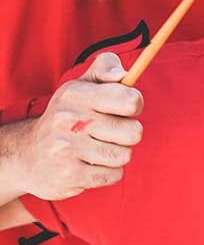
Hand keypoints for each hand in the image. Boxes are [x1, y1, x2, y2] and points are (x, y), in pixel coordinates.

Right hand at [11, 53, 142, 199]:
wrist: (28, 155)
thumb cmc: (68, 116)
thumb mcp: (81, 85)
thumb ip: (105, 68)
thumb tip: (122, 74)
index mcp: (75, 94)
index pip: (130, 100)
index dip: (135, 105)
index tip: (124, 108)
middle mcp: (68, 120)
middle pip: (134, 132)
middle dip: (127, 133)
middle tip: (108, 131)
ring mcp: (67, 150)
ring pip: (125, 155)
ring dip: (117, 154)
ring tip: (96, 148)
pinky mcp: (70, 176)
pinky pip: (115, 175)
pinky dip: (109, 172)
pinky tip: (90, 163)